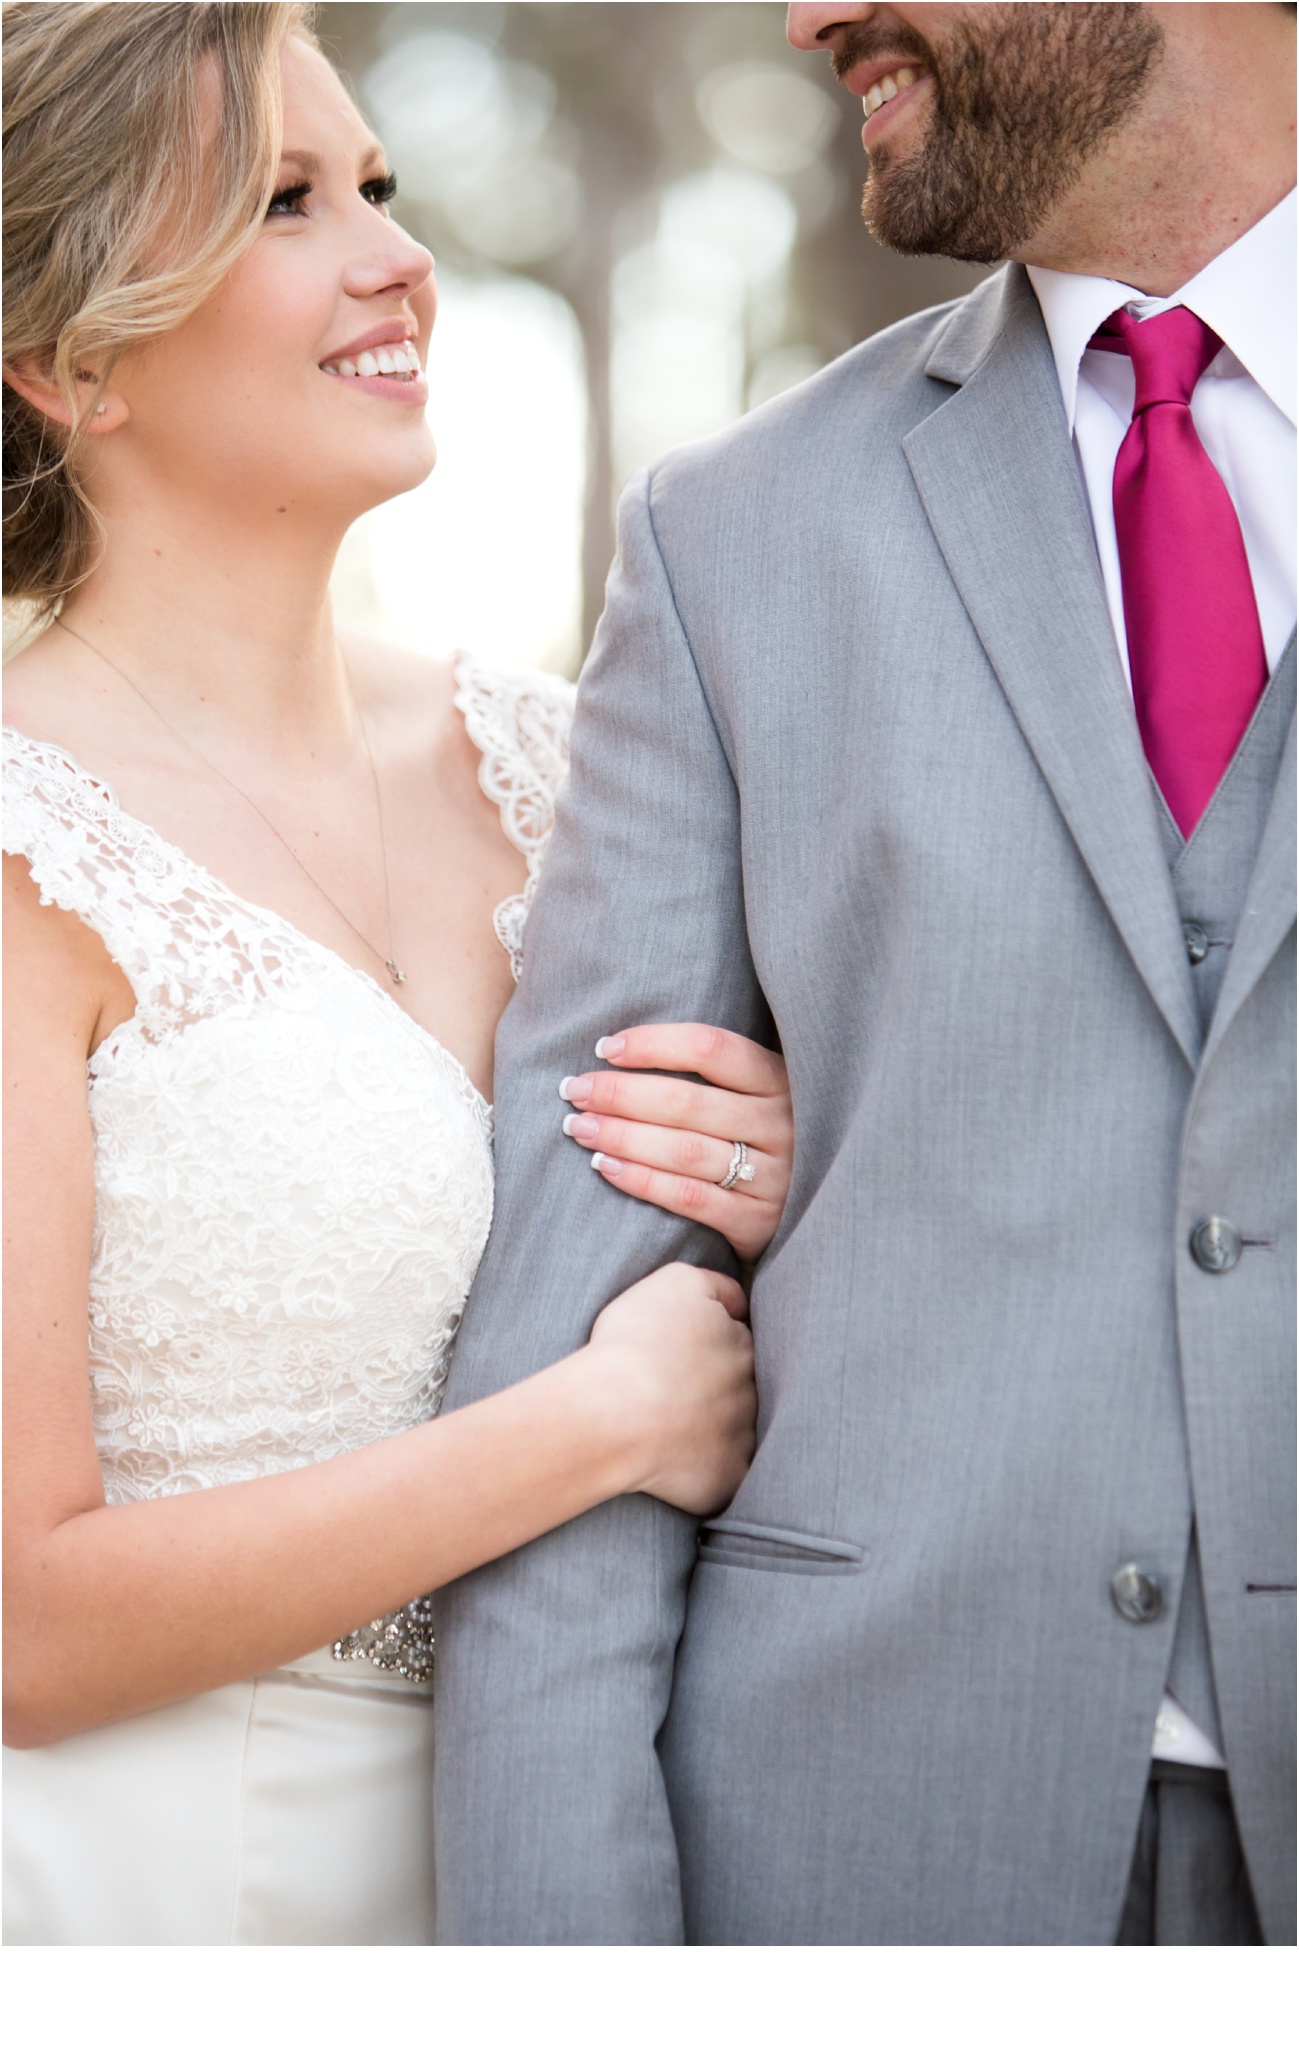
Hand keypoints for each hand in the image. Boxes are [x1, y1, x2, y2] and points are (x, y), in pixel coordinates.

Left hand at [559, 1024, 792, 1261]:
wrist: (810, 1207)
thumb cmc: (759, 1137)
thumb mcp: (755, 1093)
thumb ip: (709, 1071)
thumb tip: (617, 1048)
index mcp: (779, 1079)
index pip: (710, 1048)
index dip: (652, 1044)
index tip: (604, 1048)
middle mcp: (780, 1124)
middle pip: (686, 1102)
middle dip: (620, 1094)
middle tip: (574, 1090)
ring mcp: (772, 1176)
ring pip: (684, 1150)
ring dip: (622, 1137)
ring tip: (579, 1127)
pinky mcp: (756, 1221)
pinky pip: (689, 1198)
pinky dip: (641, 1181)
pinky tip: (604, 1166)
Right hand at [585, 1264, 755, 1516]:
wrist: (613, 1414)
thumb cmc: (634, 1344)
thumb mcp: (676, 1282)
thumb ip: (716, 1285)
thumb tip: (739, 1303)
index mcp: (741, 1344)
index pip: (736, 1340)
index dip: (705, 1345)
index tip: (675, 1354)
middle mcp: (750, 1387)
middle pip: (741, 1384)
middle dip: (718, 1387)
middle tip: (672, 1391)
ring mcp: (742, 1436)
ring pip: (735, 1430)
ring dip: (713, 1429)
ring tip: (667, 1428)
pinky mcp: (728, 1477)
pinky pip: (726, 1475)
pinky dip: (707, 1471)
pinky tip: (675, 1465)